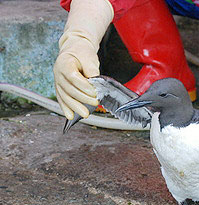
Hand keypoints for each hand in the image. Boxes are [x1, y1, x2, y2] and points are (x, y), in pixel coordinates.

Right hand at [53, 0, 113, 119]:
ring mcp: (57, 81)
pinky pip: (61, 99)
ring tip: (85, 114)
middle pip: (69, 89)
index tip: (94, 92)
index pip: (73, 77)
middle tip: (96, 103)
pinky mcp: (60, 87)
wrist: (74, 48)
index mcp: (64, 62)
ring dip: (75, 106)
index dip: (84, 86)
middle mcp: (58, 72)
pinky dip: (66, 108)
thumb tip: (96, 84)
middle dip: (83, 98)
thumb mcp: (89, 58)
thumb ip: (92, 71)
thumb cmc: (82, 52)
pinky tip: (70, 116)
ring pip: (65, 96)